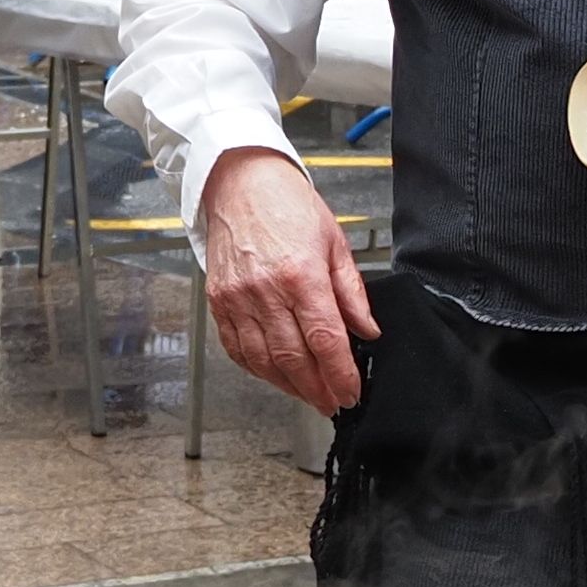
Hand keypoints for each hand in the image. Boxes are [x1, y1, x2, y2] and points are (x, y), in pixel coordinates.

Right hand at [194, 144, 374, 414]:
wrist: (240, 183)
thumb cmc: (288, 205)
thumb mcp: (334, 242)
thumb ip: (351, 291)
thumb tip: (367, 330)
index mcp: (300, 275)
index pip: (325, 340)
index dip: (340, 374)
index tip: (351, 392)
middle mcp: (265, 291)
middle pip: (293, 359)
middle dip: (316, 389)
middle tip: (333, 403)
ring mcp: (237, 299)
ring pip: (262, 360)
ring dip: (287, 386)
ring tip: (309, 395)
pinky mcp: (219, 302)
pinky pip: (236, 348)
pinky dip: (256, 369)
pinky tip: (274, 375)